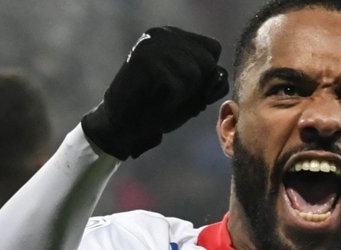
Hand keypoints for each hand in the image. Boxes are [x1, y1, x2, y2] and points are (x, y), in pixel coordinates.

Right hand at [81, 26, 228, 159]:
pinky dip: (171, 104)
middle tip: (173, 100)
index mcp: (174, 35)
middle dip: (198, 89)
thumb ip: (212, 81)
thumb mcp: (193, 93)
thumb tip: (220, 73)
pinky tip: (155, 105)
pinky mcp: (146, 60)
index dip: (208, 76)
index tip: (188, 91)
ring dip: (183, 98)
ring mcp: (153, 45)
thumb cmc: (159, 108)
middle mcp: (163, 33)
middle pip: (207, 62)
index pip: (214, 49)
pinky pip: (178, 88)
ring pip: (194, 75)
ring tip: (162, 101)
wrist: (120, 124)